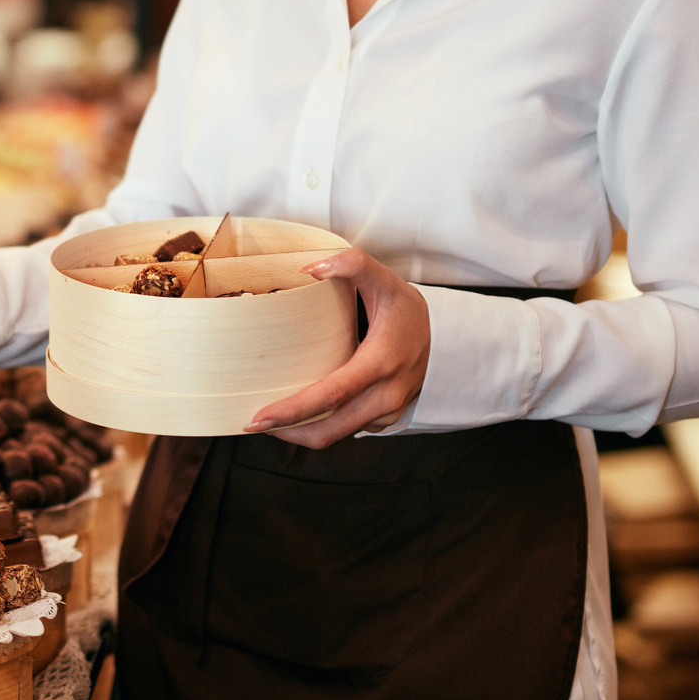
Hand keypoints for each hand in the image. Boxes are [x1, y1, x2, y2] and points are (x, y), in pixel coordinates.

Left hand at [244, 249, 429, 447]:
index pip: (332, 395)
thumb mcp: (387, 281)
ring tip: (267, 420)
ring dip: (299, 433)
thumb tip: (311, 268)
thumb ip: (353, 264)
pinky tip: (296, 414)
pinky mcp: (382, 421)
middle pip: (328, 429)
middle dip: (286, 432)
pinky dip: (317, 427)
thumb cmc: (408, 312)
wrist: (448, 341)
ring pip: (335, 435)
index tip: (260, 417)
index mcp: (381, 364)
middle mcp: (385, 396)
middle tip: (250, 423)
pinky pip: (345, 431)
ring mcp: (385, 414)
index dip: (294, 410)